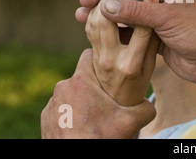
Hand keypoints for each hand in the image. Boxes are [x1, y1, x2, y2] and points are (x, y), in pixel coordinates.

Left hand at [41, 49, 155, 138]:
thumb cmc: (100, 139)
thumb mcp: (131, 122)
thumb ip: (145, 106)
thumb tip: (149, 103)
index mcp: (81, 81)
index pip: (89, 54)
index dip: (102, 60)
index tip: (111, 71)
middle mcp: (63, 87)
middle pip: (83, 76)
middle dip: (95, 85)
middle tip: (109, 101)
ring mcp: (52, 104)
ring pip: (73, 92)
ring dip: (84, 100)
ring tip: (97, 116)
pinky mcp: (46, 118)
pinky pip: (63, 107)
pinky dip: (72, 113)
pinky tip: (84, 126)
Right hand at [76, 0, 195, 90]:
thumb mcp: (168, 19)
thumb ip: (137, 11)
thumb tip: (106, 5)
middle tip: (86, 0)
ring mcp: (156, 16)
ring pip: (125, 10)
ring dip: (104, 12)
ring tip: (82, 14)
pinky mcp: (151, 35)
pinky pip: (128, 28)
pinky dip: (112, 29)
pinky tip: (93, 30)